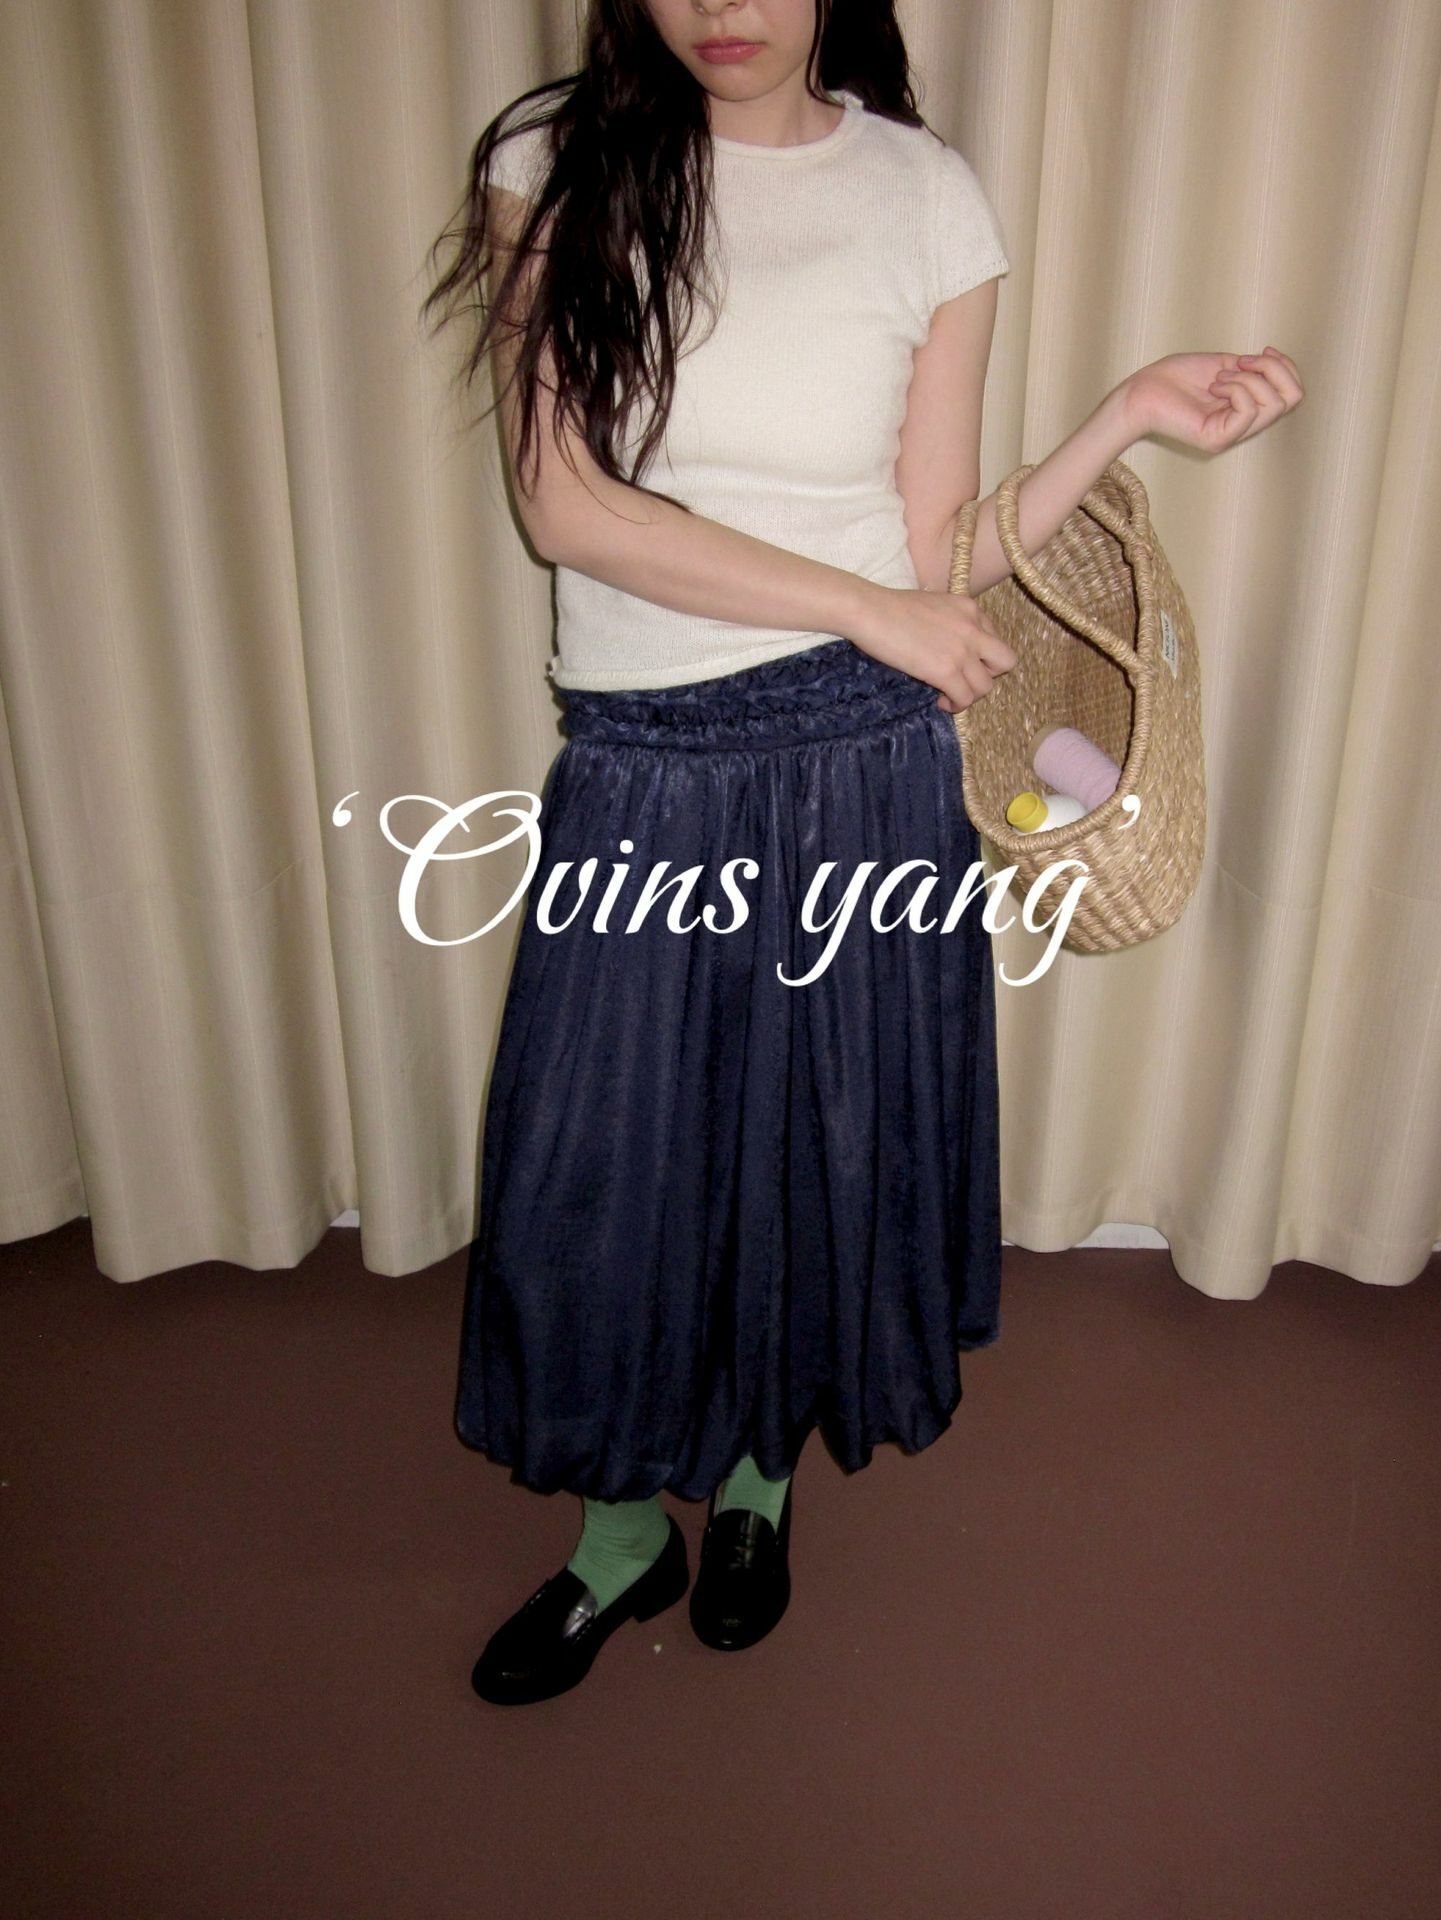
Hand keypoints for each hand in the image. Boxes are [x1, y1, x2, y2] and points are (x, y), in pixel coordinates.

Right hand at [850, 583, 1017, 713]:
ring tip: (949, 695)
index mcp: (970, 608)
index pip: (995, 639)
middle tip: (965, 679)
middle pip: (1005, 662)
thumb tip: (946, 646)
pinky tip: (941, 701)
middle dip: (988, 675)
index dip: (980, 656)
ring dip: (969, 694)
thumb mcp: (934, 605)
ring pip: (986, 686)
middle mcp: (973, 628)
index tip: (961, 664)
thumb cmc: (890, 607)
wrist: (871, 611)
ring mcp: (962, 650)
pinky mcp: (947, 671)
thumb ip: (950, 622)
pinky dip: (955, 705)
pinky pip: (965, 698)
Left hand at [1120, 345, 1303, 452]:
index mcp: (1248, 407)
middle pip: (1293, 398)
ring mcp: (1233, 434)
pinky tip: (1214, 386)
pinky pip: (1249, 411)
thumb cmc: (1176, 377)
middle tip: (1242, 362)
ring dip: (1251, 379)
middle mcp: (1244, 425)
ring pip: (1274, 404)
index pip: (1292, 393)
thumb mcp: (1227, 365)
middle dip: (1275, 369)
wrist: (1144, 390)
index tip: (1264, 350)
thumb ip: (1254, 369)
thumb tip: (1276, 364)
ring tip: (1220, 377)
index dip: (1287, 366)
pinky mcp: (1219, 439)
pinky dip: (1237, 389)